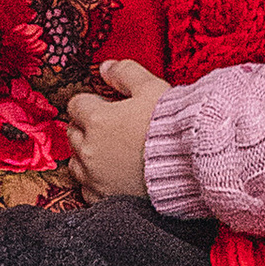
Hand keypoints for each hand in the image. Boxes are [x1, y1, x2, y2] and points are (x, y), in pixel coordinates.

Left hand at [66, 58, 171, 201]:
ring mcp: (95, 177)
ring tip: (110, 152)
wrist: (191, 167)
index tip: (105, 105)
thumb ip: (125, 73)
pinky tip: (113, 175)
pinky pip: (87, 189)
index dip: (91, 102)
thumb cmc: (173, 128)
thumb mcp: (151, 88)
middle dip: (87, 127)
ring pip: (75, 162)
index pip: (76, 104)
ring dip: (87, 155)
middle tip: (110, 126)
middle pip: (73, 132)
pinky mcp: (104, 198)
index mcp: (97, 120)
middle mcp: (90, 150)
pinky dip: (95, 181)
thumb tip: (105, 67)